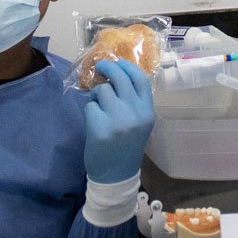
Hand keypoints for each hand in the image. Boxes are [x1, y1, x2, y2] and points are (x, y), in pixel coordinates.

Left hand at [82, 59, 154, 183]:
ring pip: (102, 91)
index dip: (128, 67)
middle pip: (120, 78)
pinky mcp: (100, 127)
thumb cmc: (127, 147)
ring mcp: (117, 120)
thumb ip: (133, 102)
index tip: (118, 61)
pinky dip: (90, 111)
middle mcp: (135, 113)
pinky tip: (94, 123)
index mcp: (147, 112)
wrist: (116, 175)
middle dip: (108, 68)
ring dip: (97, 95)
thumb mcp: (139, 123)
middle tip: (100, 66)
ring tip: (98, 107)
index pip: (141, 79)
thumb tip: (116, 77)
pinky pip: (90, 106)